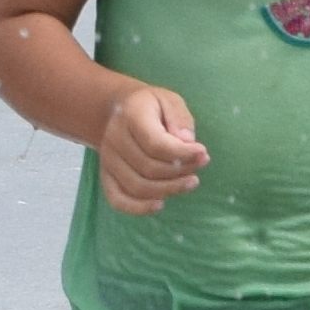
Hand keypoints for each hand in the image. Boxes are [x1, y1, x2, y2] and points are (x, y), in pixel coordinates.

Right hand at [96, 84, 208, 213]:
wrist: (120, 110)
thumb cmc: (152, 106)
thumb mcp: (170, 101)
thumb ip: (180, 120)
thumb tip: (188, 143)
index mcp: (130, 117)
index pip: (156, 144)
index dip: (182, 153)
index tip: (203, 153)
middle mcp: (114, 139)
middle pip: (149, 168)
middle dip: (181, 170)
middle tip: (202, 164)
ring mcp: (108, 160)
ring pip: (137, 186)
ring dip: (168, 189)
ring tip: (191, 182)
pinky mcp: (106, 175)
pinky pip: (117, 199)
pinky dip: (137, 208)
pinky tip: (159, 205)